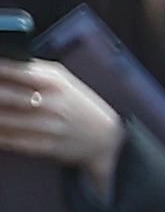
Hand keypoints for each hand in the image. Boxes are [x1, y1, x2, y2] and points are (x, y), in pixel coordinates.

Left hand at [0, 57, 125, 194]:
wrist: (107, 139)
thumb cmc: (81, 106)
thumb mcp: (64, 80)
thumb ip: (34, 70)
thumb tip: (4, 65)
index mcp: (56, 82)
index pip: (18, 71)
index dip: (0, 70)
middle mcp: (52, 104)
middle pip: (7, 95)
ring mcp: (49, 127)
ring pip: (7, 119)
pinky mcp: (47, 147)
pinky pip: (14, 140)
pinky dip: (0, 135)